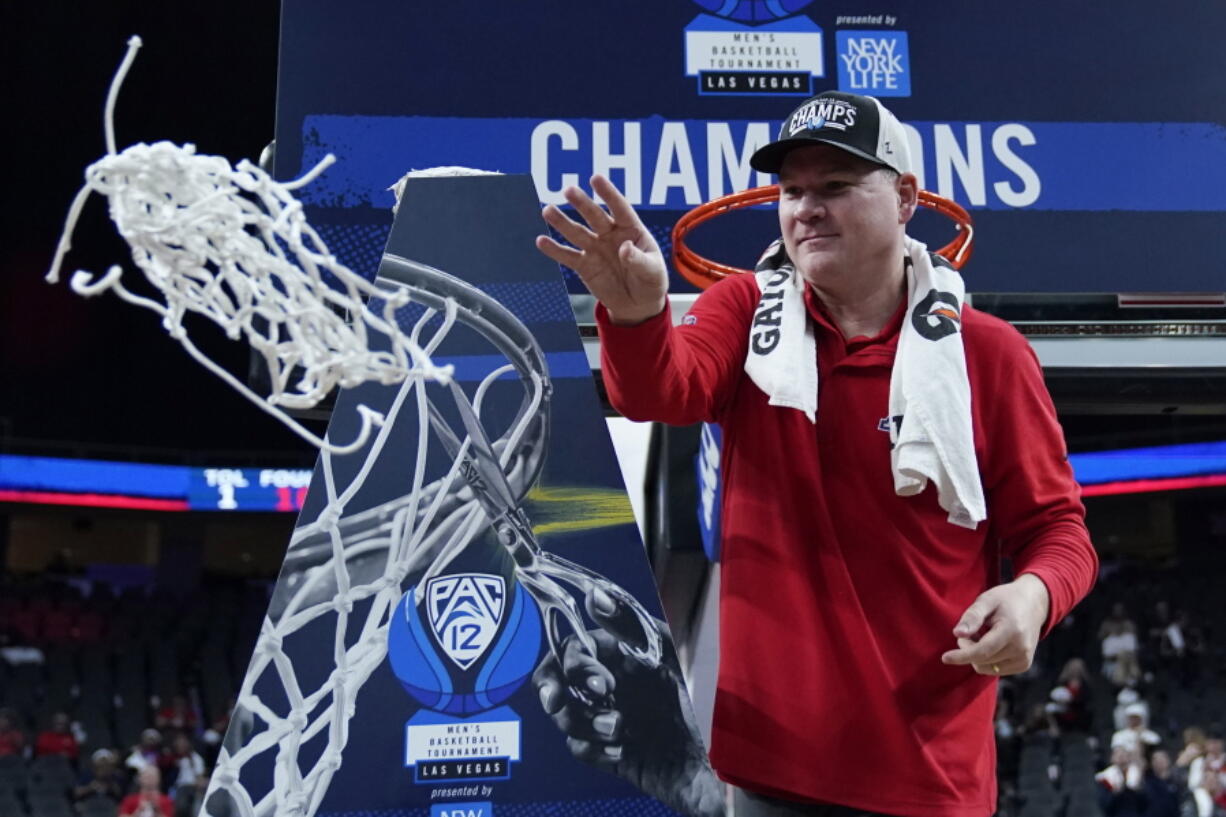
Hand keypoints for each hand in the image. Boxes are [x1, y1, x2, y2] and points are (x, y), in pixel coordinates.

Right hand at [532, 587, 724, 816]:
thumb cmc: (695, 699)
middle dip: (557, 693)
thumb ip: (630, 623)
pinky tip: (621, 751)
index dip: (575, 665)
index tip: (601, 685)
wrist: (711, 760)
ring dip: (582, 723)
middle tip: (580, 703)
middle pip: (553, 680)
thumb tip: (594, 595)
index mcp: (615, 655)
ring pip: (562, 715)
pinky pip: (578, 747)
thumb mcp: (667, 655)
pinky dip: (594, 750)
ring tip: (617, 731)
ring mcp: (601, 716)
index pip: (571, 649)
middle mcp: (604, 683)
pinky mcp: (604, 749)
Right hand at [536, 175, 667, 325]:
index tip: (595, 178)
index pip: (620, 208)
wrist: (638, 304)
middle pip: (595, 216)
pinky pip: (568, 256)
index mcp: (631, 230)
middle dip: (582, 204)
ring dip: (562, 222)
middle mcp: (610, 234)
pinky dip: (554, 249)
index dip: (608, 194)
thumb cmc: (650, 281)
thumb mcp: (653, 272)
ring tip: (547, 210)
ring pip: (577, 232)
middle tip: (568, 190)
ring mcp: (596, 248)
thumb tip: (624, 248)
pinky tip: (541, 240)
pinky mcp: (584, 265)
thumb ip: (639, 260)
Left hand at [941, 574, 1049, 675]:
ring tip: (982, 635)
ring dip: (977, 655)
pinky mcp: (1024, 665)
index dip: (962, 655)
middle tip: (969, 631)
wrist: (1033, 604)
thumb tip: (957, 634)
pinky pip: (995, 669)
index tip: (945, 658)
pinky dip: (986, 659)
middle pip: (981, 660)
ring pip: (986, 668)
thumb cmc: (1006, 600)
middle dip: (968, 648)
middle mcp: (1021, 649)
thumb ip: (972, 617)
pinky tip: (992, 643)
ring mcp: (1024, 659)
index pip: (982, 651)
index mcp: (1012, 631)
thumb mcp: (987, 600)